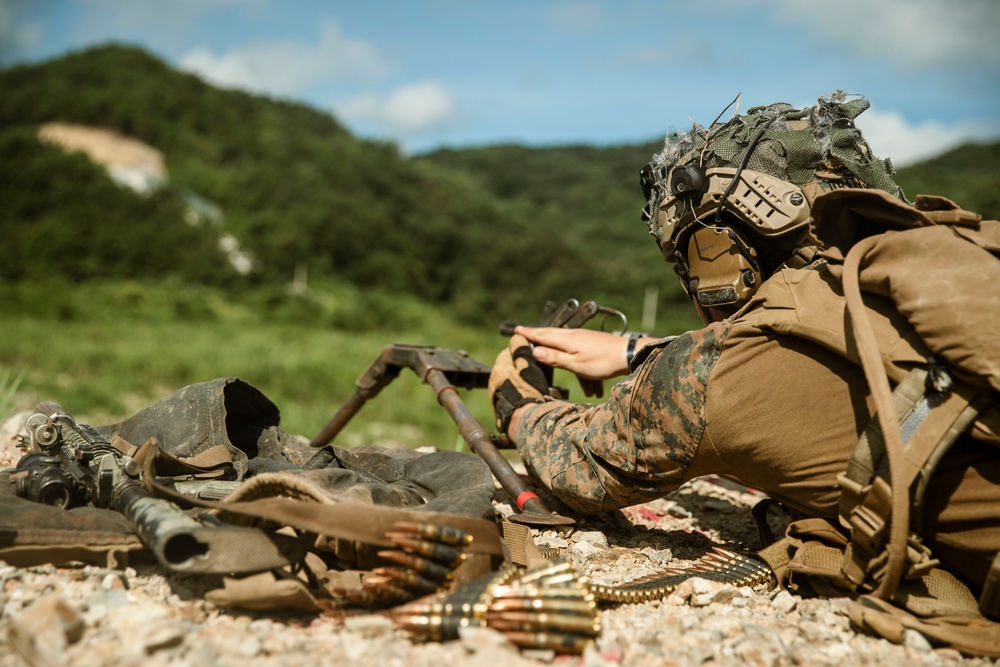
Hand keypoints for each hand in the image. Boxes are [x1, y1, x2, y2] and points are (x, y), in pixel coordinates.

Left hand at [488, 334, 549, 432]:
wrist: (523, 420)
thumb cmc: (527, 391)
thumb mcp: (528, 364)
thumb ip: (521, 349)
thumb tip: (517, 336)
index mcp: (500, 366)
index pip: (509, 351)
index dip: (521, 352)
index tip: (531, 356)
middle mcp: (493, 378)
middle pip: (507, 366)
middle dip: (518, 367)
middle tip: (532, 372)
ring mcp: (494, 393)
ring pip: (507, 381)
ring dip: (516, 380)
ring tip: (530, 386)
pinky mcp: (498, 405)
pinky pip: (506, 393)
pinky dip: (514, 392)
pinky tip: (524, 397)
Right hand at [514, 326, 646, 380]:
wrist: (629, 354)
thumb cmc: (602, 362)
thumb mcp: (576, 364)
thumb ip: (555, 358)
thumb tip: (535, 351)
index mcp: (567, 340)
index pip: (543, 335)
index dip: (529, 334)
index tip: (516, 330)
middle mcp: (573, 335)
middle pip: (551, 334)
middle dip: (537, 333)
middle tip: (524, 331)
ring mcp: (584, 337)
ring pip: (563, 340)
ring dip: (553, 343)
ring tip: (543, 341)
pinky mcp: (592, 341)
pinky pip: (575, 346)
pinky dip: (570, 354)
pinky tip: (574, 360)